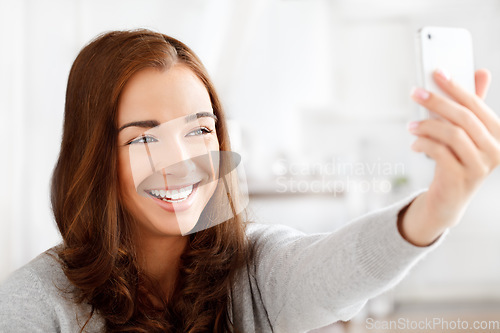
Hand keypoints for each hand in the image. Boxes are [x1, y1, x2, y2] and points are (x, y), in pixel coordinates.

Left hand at [399, 69, 499, 245]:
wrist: (449, 198)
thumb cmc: (457, 159)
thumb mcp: (466, 132)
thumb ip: (472, 106)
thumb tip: (482, 72)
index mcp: (499, 133)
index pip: (476, 104)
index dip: (455, 86)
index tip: (436, 72)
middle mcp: (496, 150)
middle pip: (463, 117)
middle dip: (436, 101)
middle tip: (415, 93)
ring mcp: (480, 166)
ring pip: (452, 134)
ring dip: (427, 125)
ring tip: (411, 125)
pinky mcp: (461, 178)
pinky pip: (440, 153)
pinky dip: (424, 144)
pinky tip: (415, 143)